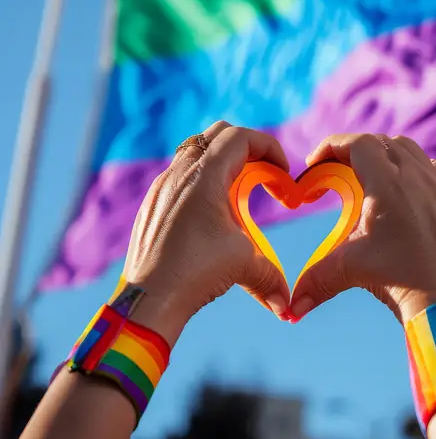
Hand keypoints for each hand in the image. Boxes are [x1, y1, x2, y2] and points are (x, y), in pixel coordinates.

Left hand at [122, 121, 290, 344]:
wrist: (147, 298)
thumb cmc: (193, 273)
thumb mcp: (242, 264)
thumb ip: (270, 275)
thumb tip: (286, 303)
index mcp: (204, 175)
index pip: (240, 137)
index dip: (269, 147)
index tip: (283, 173)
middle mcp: (179, 173)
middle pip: (217, 135)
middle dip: (248, 148)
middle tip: (264, 175)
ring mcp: (161, 187)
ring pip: (195, 152)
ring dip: (222, 163)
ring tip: (239, 193)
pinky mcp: (152, 205)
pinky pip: (179, 175)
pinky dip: (202, 180)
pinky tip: (211, 213)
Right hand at [289, 134, 435, 324]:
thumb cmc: (403, 283)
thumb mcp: (352, 270)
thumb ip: (316, 279)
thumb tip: (292, 307)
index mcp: (388, 184)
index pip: (357, 143)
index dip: (332, 147)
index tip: (316, 162)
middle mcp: (418, 175)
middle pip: (381, 143)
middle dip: (354, 152)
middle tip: (338, 173)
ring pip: (410, 150)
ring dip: (386, 156)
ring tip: (371, 180)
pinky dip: (417, 170)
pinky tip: (408, 191)